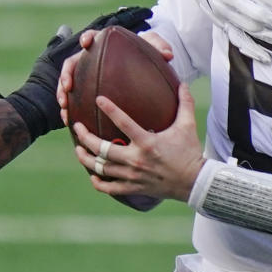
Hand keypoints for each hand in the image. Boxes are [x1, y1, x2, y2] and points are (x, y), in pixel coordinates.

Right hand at [57, 29, 171, 126]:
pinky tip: (69, 121)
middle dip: (66, 75)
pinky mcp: (86, 89)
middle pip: (72, 63)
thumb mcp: (154, 48)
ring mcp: (86, 74)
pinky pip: (74, 99)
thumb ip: (160, 47)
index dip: (87, 38)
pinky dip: (70, 109)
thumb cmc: (147, 54)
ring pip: (68, 83)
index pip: (92, 37)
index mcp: (103, 44)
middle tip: (67, 86)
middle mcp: (90, 59)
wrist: (143, 68)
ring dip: (63, 94)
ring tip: (65, 107)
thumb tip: (168, 54)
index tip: (86, 43)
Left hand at [72, 83, 204, 202]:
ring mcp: (133, 175)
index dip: (109, 109)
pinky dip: (98, 182)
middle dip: (85, 137)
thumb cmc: (190, 152)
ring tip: (78, 149)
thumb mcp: (188, 126)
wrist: (195, 181)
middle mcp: (136, 159)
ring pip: (101, 168)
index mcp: (147, 142)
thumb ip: (185, 104)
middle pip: (102, 149)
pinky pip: (109, 188)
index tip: (98, 99)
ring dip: (86, 158)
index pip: (123, 122)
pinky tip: (93, 174)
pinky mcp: (134, 187)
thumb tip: (183, 83)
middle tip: (77, 127)